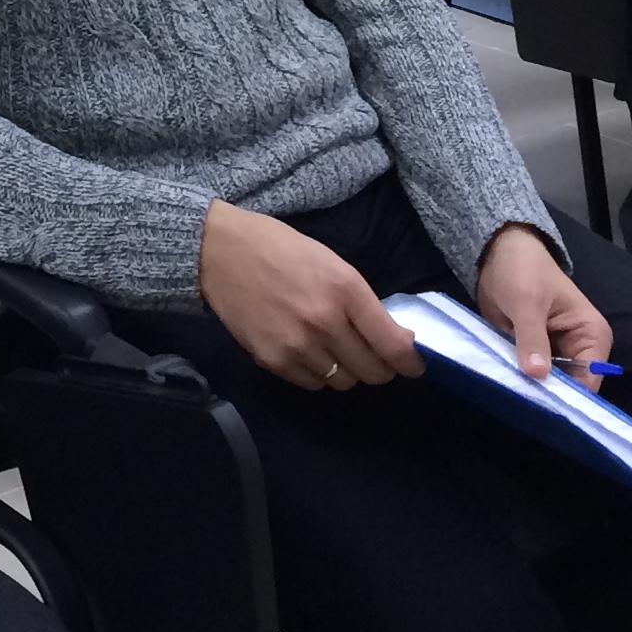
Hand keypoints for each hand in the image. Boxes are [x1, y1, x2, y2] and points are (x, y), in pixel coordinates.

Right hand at [197, 202, 422, 390]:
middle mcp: (325, 322)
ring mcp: (298, 345)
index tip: (413, 366)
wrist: (218, 251)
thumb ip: (364, 302)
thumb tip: (397, 340)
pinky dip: (318, 374)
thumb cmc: (280, 247)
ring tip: (337, 351)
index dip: (410, 363)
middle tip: (374, 358)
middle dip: (380, 368)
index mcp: (345, 289)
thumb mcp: (331, 262)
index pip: (392, 346)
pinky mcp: (272, 360)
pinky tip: (310, 352)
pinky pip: (312, 384)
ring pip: (343, 381)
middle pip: (371, 371)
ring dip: (347, 371)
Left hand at [476, 225, 612, 391]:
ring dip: (529, 390)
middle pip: (569, 387)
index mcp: (592, 335)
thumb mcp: (527, 301)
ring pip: (547, 385)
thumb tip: (538, 375)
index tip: (543, 407)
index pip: (589, 380)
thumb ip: (533, 338)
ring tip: (510, 399)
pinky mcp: (534, 354)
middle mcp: (580, 349)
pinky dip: (518, 380)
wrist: (498, 252)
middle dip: (547, 395)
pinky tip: (504, 388)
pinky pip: (530, 376)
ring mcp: (556, 354)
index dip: (568, 395)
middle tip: (521, 406)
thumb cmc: (523, 269)